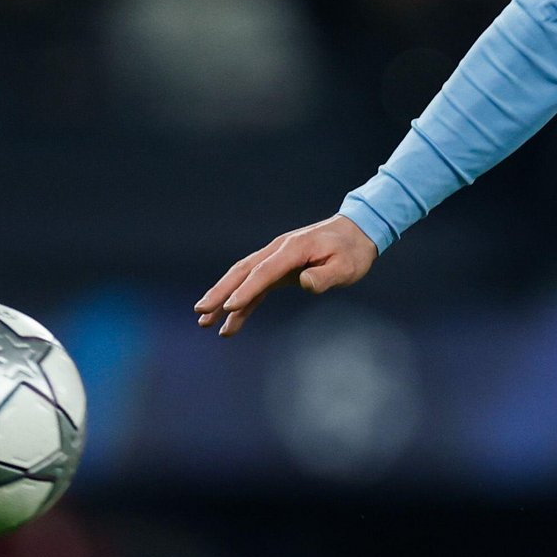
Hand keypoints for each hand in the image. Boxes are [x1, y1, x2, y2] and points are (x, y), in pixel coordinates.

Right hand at [193, 216, 376, 336]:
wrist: (356, 232)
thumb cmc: (352, 251)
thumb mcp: (346, 266)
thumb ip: (325, 276)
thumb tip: (306, 284)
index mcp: (293, 249)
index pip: (264, 272)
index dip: (246, 290)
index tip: (228, 307)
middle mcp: (278, 251)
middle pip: (242, 273)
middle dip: (220, 293)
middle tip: (200, 313)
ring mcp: (276, 258)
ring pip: (242, 279)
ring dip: (222, 299)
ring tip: (204, 322)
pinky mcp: (279, 268)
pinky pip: (255, 287)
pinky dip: (241, 303)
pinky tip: (229, 323)